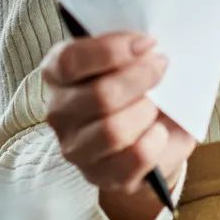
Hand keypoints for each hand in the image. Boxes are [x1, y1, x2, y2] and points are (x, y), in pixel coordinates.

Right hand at [40, 30, 196, 219]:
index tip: (147, 43)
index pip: (70, 61)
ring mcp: (76, 148)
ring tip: (156, 106)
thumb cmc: (138, 88)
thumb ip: (133, 49)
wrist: (151, 134)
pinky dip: (155, 142)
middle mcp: (59, 112)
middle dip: (141, 77)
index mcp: (57, 74)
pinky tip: (159, 132)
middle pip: (99, 96)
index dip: (111, 50)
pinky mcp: (100, 175)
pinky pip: (134, 158)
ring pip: (114, 131)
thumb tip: (151, 48)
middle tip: (162, 66)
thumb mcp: (132, 59)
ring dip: (146, 112)